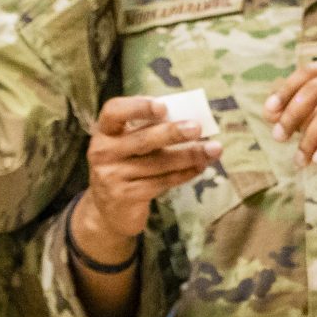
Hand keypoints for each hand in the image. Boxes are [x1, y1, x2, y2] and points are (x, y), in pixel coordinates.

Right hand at [73, 98, 220, 258]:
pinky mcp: (126, 196)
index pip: (114, 111)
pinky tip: (200, 166)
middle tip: (197, 128)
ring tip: (213, 149)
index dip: (138, 107)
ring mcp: (112, 176)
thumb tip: (191, 119)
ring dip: (189, 155)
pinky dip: (185, 173)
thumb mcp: (130, 144)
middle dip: (172, 133)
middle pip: (142, 140)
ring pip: (158, 163)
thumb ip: (151, 129)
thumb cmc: (128, 165)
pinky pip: (162, 182)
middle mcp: (103, 152)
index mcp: (105, 131)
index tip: (163, 108)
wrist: (109, 210)